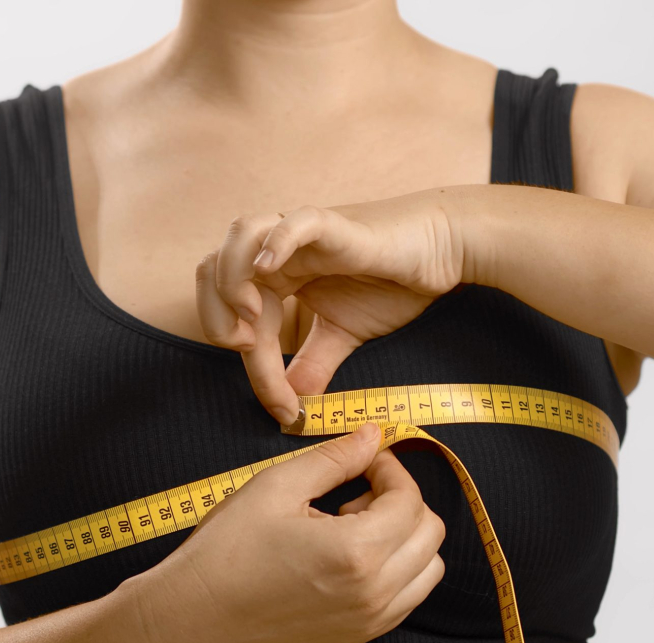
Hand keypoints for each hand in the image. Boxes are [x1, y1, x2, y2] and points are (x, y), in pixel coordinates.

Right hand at [139, 423, 445, 642]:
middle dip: (403, 501)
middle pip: (430, 533)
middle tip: (358, 491)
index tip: (364, 458)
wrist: (194, 614)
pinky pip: (406, 598)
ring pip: (428, 569)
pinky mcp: (358, 637)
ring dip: (405, 538)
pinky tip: (350, 557)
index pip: (409, 499)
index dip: (390, 468)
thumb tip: (372, 436)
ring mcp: (369, 622)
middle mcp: (374, 593)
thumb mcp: (277, 486)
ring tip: (354, 527)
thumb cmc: (227, 549)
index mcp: (356, 552)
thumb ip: (335, 458)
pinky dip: (396, 569)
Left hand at [196, 191, 467, 424]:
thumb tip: (293, 408)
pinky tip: (268, 269)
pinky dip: (273, 243)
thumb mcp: (343, 335)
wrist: (441, 251)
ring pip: (238, 236)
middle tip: (248, 349)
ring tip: (253, 315)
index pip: (238, 320)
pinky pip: (291, 222)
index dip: (253, 370)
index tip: (284, 408)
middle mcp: (277, 252)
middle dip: (216, 315)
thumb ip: (313, 365)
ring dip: (232, 279)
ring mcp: (299, 233)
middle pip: (212, 271)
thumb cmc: (392, 283)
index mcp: (274, 277)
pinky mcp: (330, 222)